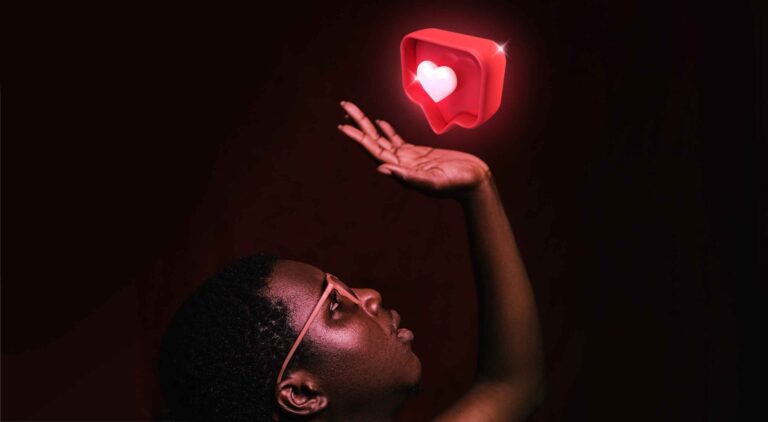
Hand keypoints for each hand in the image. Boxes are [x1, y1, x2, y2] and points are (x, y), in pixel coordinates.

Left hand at [337, 101, 490, 199]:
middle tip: (344, 106)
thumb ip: (408, 177)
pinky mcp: (418, 153)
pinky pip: (397, 140)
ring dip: (368, 125)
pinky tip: (380, 122)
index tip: (343, 126)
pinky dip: (387, 131)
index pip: (374, 151)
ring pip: (383, 138)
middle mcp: (400, 164)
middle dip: (358, 124)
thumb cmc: (458, 184)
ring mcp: (408, 158)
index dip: (358, 138)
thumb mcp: (434, 182)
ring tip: (354, 112)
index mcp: (401, 170)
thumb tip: (381, 169)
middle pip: (373, 141)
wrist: (475, 182)